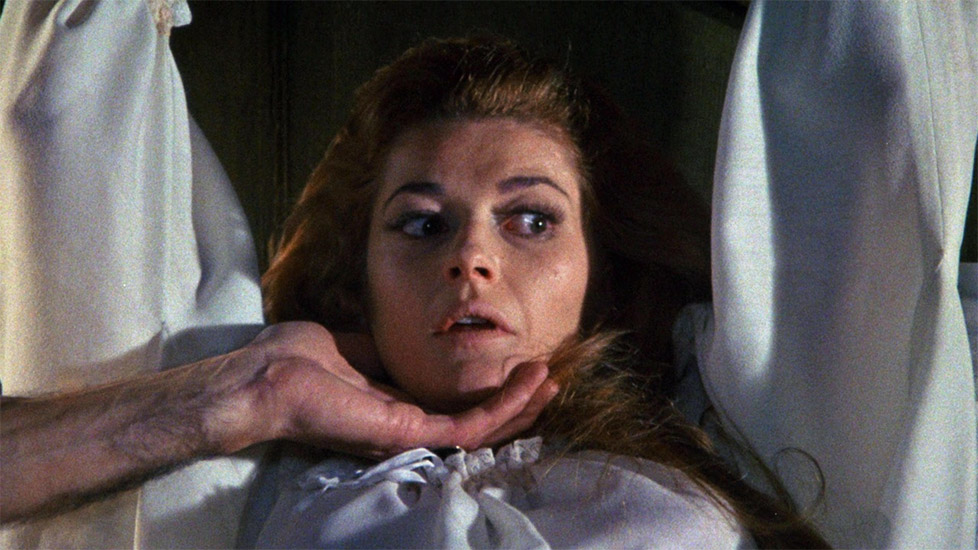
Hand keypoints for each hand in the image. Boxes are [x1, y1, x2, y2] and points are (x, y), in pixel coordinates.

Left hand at [220, 322, 557, 457]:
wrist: (263, 378)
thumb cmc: (295, 361)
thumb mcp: (351, 345)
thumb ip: (385, 349)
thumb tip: (412, 333)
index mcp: (394, 406)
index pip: (454, 407)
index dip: (489, 391)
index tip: (517, 365)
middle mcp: (407, 426)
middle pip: (477, 424)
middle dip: (516, 404)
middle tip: (549, 378)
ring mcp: (409, 433)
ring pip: (482, 432)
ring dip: (519, 407)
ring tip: (549, 380)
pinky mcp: (408, 433)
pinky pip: (469, 428)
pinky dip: (503, 407)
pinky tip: (528, 384)